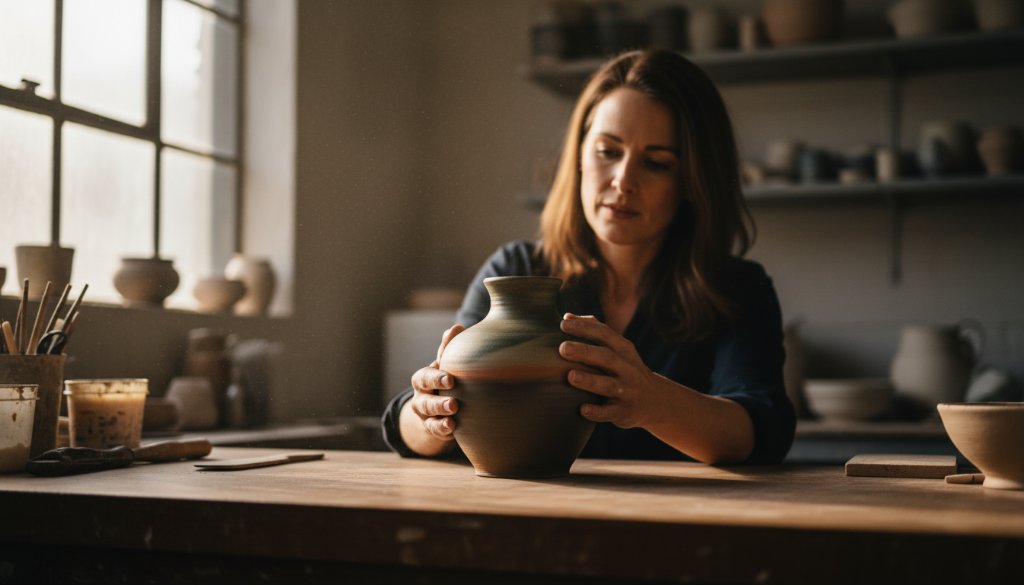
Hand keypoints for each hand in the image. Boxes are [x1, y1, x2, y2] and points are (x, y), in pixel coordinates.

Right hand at [407, 324, 464, 441]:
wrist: (436, 406)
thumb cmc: (443, 379)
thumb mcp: (444, 365)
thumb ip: (448, 349)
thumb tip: (457, 326)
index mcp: (423, 379)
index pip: (425, 377)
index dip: (436, 378)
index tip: (451, 380)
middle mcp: (420, 397)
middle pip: (425, 400)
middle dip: (438, 402)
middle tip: (454, 403)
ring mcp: (424, 415)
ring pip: (429, 417)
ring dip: (441, 416)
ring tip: (454, 416)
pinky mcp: (431, 428)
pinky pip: (434, 431)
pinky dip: (442, 429)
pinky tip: (453, 428)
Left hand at [559, 313, 663, 428]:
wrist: (656, 401)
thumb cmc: (626, 369)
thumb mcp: (618, 348)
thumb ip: (595, 331)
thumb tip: (567, 317)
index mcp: (623, 349)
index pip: (604, 334)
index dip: (584, 328)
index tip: (563, 324)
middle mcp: (627, 368)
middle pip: (606, 357)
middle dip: (585, 352)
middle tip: (563, 348)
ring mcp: (627, 390)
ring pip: (608, 385)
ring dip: (590, 380)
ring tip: (571, 376)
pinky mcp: (624, 412)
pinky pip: (610, 412)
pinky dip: (597, 411)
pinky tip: (582, 409)